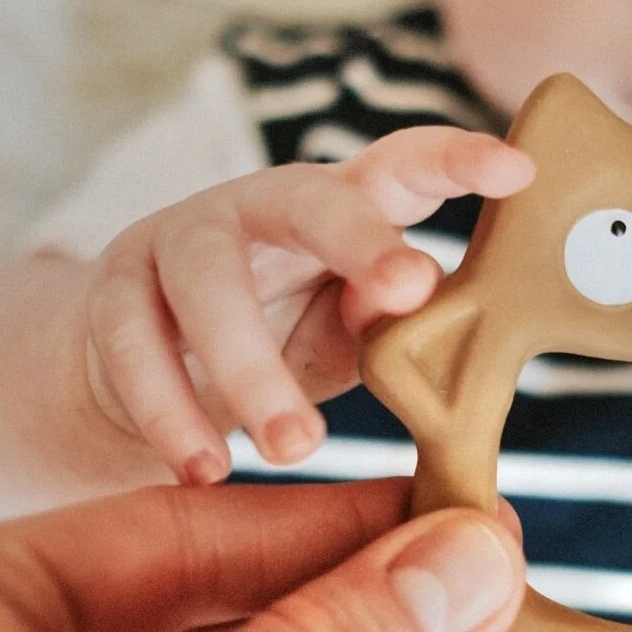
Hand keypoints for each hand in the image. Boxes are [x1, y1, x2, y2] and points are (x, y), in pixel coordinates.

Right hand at [83, 127, 533, 485]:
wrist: (146, 366)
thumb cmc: (283, 340)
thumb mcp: (346, 339)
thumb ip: (381, 326)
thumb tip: (416, 306)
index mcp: (340, 207)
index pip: (403, 167)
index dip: (457, 161)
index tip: (518, 171)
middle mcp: (261, 204)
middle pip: (308, 198)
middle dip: (361, 236)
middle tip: (412, 287)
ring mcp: (177, 238)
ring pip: (208, 282)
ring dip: (252, 366)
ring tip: (296, 444)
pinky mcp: (113, 292)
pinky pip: (132, 345)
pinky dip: (169, 412)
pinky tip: (203, 470)